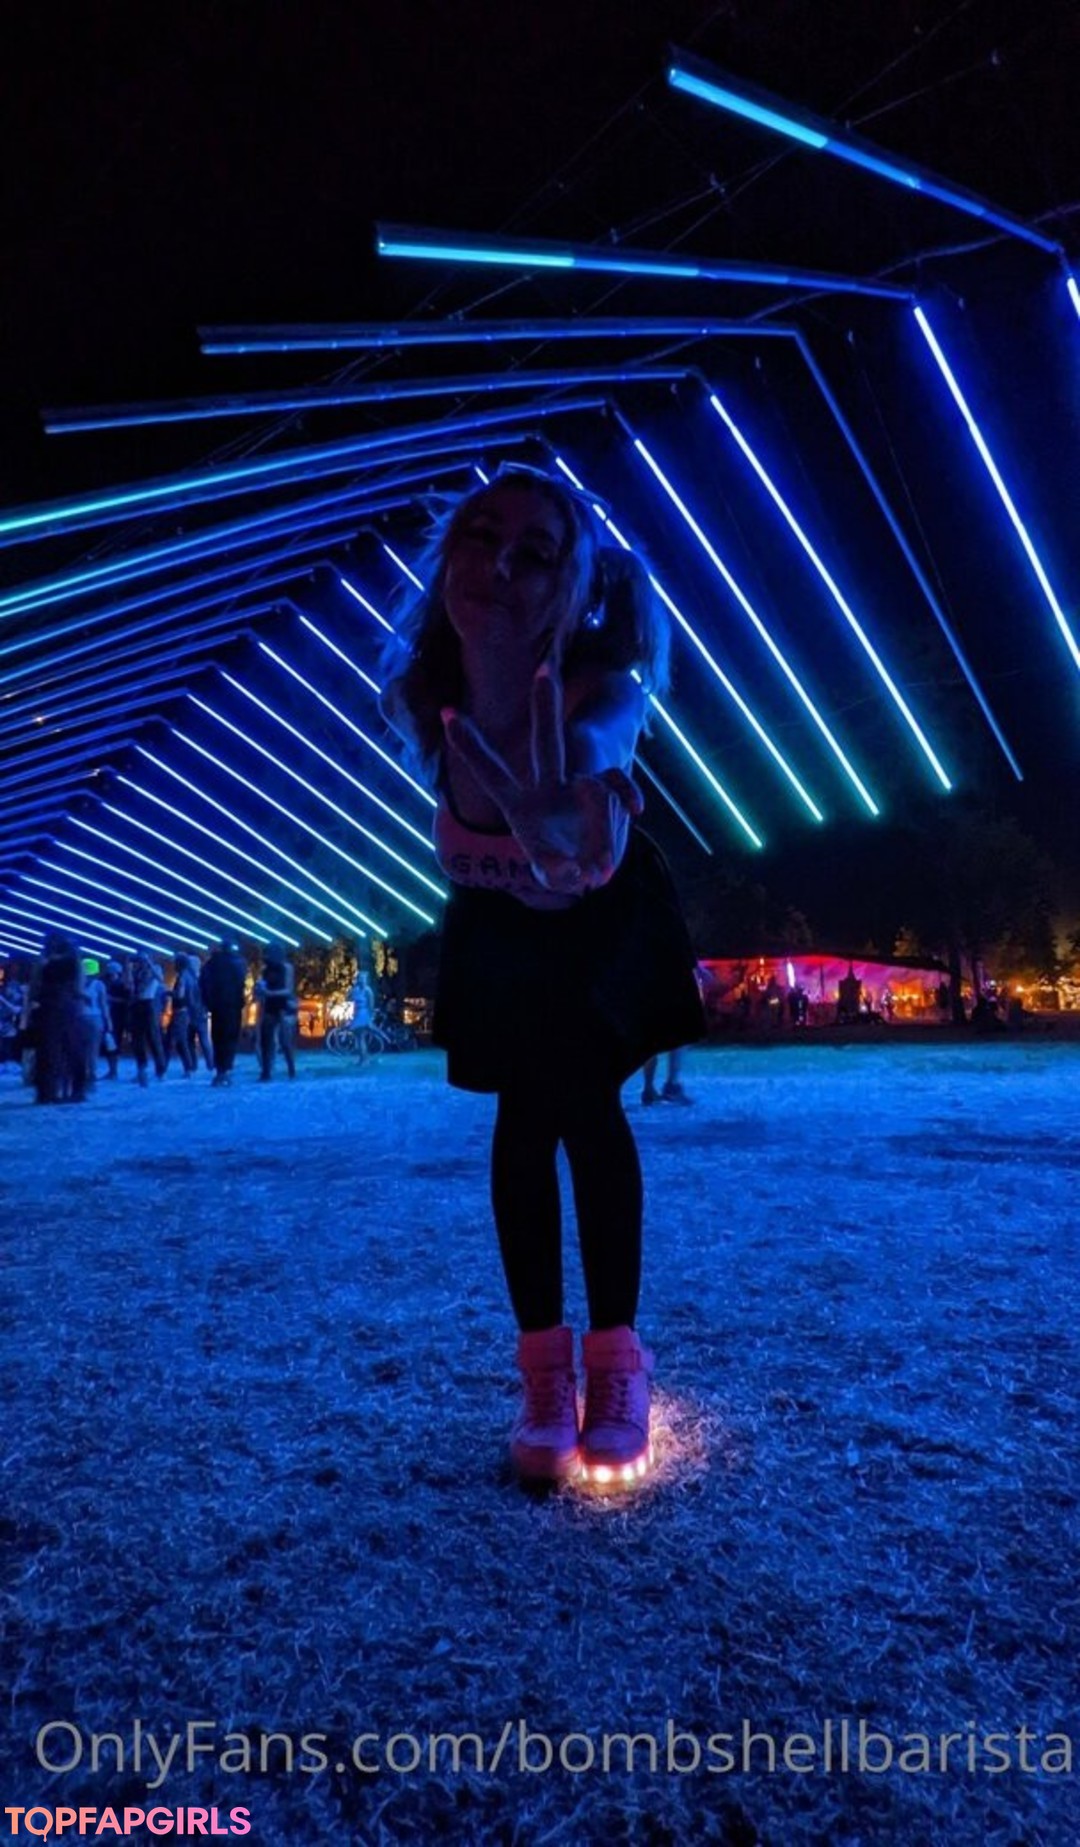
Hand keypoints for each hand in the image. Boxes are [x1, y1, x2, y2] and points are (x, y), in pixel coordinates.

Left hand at [441, 664, 642, 893]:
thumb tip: (574, 870)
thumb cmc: (558, 863)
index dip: (469, 745)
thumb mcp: (552, 872)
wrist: (590, 865)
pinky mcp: (607, 793)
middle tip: (547, 667)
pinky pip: (618, 789)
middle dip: (547, 705)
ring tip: (597, 868)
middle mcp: (547, 787)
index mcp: (519, 803)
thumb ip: (556, 871)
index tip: (445, 712)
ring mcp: (579, 788)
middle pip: (549, 741)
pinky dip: (625, 798)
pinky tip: (632, 811)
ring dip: (602, 817)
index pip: (491, 771)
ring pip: (595, 776)